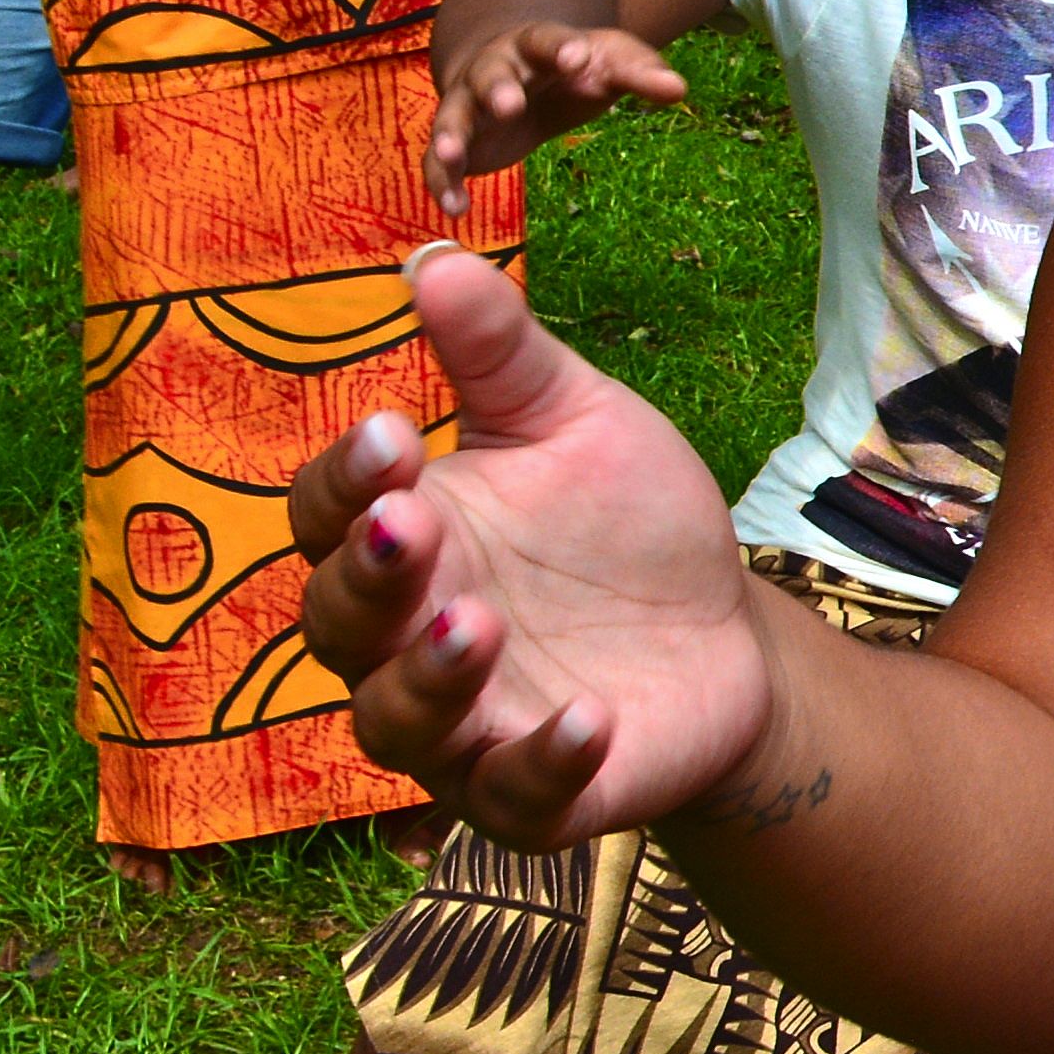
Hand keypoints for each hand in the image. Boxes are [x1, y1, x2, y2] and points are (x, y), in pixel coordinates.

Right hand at [293, 247, 776, 849]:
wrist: (725, 630)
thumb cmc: (622, 522)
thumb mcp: (575, 421)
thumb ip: (503, 353)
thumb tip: (432, 255)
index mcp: (405, 540)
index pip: (328, 516)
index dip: (346, 481)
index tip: (393, 431)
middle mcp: (404, 641)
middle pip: (337, 624)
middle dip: (366, 579)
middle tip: (413, 526)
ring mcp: (463, 726)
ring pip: (396, 725)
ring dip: (428, 678)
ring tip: (474, 624)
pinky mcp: (533, 796)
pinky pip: (512, 798)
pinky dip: (542, 763)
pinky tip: (586, 719)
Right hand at [429, 21, 690, 206]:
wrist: (517, 66)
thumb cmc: (572, 64)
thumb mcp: (610, 61)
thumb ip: (640, 72)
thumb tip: (679, 89)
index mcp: (537, 44)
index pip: (547, 39)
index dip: (560, 48)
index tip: (577, 57)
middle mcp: (494, 69)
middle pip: (491, 74)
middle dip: (497, 88)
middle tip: (508, 105)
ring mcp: (470, 104)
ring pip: (453, 116)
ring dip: (450, 136)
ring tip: (452, 156)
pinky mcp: (460, 140)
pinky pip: (440, 162)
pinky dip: (443, 183)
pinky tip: (455, 209)